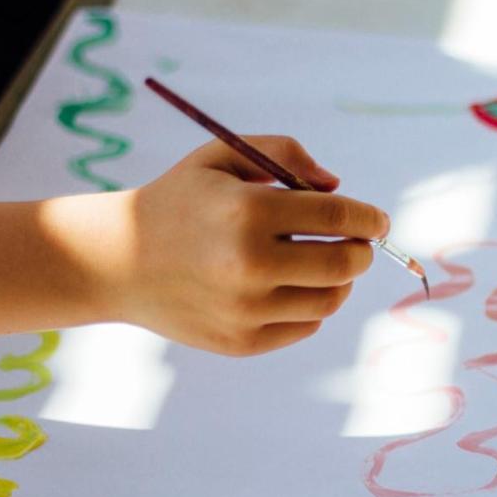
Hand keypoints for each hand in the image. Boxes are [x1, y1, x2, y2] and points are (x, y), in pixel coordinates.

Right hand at [96, 136, 388, 356]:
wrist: (118, 261)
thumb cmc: (180, 201)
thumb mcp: (222, 157)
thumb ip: (284, 154)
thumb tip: (337, 187)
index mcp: (247, 213)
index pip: (338, 218)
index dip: (369, 218)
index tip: (378, 220)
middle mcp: (249, 265)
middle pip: (344, 264)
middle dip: (361, 251)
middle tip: (357, 244)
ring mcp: (245, 309)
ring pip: (330, 299)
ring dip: (339, 280)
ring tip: (323, 262)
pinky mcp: (242, 342)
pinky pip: (305, 325)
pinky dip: (311, 305)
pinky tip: (290, 286)